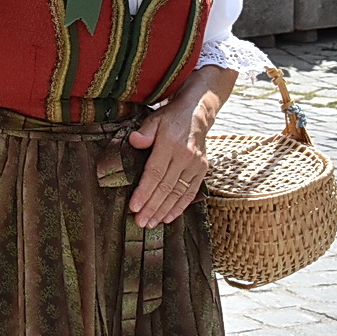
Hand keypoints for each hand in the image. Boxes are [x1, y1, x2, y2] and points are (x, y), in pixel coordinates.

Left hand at [125, 101, 210, 227]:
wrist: (198, 112)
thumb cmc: (171, 118)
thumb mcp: (155, 119)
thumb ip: (145, 131)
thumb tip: (135, 141)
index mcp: (170, 144)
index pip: (155, 173)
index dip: (144, 192)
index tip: (134, 207)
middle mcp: (185, 156)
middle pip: (165, 187)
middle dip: (152, 207)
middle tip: (140, 222)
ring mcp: (196, 165)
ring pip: (178, 193)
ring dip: (164, 211)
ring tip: (151, 223)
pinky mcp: (202, 170)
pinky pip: (191, 192)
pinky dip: (180, 207)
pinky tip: (169, 217)